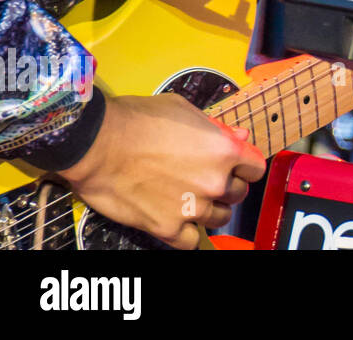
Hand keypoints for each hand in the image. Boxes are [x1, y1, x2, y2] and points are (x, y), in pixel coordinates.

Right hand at [58, 94, 265, 249]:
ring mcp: (192, 208)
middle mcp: (215, 182)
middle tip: (204, 179)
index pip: (256, 168)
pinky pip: (190, 242)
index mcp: (224, 151)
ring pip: (219, 218)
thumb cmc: (138, 120)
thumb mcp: (184, 110)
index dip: (245, 166)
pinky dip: (187, 234)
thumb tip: (238, 137)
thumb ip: (215, 128)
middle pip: (238, 194)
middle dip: (225, 186)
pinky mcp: (166, 228)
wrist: (96, 143)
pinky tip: (177, 221)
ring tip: (189, 198)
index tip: (234, 166)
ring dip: (209, 210)